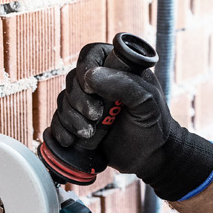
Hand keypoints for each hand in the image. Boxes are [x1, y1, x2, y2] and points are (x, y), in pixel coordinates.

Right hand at [49, 43, 212, 200]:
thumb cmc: (154, 125)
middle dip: (79, 101)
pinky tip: (70, 140)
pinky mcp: (78, 122)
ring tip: (89, 134)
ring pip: (64, 100)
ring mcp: (87, 103)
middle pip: (73, 79)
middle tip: (96, 117)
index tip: (92, 90)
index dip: (85, 68)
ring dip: (72, 118)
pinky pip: (58, 120)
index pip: (91, 54)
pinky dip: (60, 130)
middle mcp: (99, 82)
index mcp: (117, 69)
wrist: (150, 158)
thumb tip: (90, 76)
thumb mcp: (147, 102)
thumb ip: (126, 85)